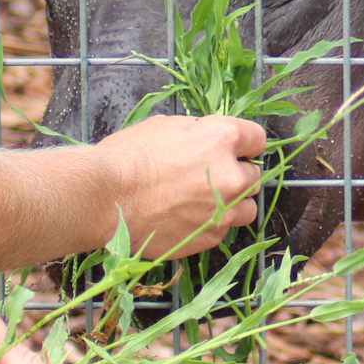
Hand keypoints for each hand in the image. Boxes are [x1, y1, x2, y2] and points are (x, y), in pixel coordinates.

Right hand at [96, 114, 267, 258]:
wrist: (106, 198)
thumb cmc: (129, 156)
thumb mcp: (168, 126)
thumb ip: (200, 134)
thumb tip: (210, 141)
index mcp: (222, 138)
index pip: (257, 139)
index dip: (246, 145)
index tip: (237, 150)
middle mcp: (231, 175)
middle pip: (254, 176)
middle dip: (237, 174)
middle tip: (212, 176)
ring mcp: (223, 210)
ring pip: (247, 208)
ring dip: (232, 203)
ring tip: (206, 201)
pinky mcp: (209, 237)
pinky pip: (224, 229)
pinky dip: (212, 223)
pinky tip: (188, 217)